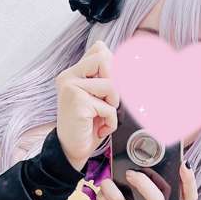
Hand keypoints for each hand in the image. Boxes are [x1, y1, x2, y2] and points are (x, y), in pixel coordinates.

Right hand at [55, 40, 118, 170]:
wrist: (73, 150)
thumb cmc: (89, 125)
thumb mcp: (100, 96)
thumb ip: (107, 77)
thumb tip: (131, 61)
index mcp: (73, 72)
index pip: (100, 49)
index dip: (114, 66)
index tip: (111, 88)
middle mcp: (68, 76)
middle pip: (105, 58)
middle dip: (115, 82)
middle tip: (108, 102)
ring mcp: (70, 87)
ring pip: (111, 83)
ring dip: (113, 104)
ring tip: (102, 115)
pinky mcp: (76, 101)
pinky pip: (109, 106)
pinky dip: (111, 121)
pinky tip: (99, 129)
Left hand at [95, 160, 198, 199]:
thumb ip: (171, 192)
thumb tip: (178, 162)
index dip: (189, 182)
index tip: (183, 165)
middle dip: (143, 181)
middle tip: (130, 173)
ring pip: (117, 198)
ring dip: (110, 185)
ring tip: (110, 182)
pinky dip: (101, 193)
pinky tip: (104, 194)